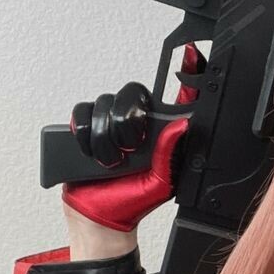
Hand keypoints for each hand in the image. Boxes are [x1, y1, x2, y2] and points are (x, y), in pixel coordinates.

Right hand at [61, 44, 203, 233]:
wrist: (98, 220)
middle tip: (129, 147)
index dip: (184, 74)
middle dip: (127, 121)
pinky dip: (83, 132)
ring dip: (105, 135)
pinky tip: (90, 152)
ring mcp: (109, 126)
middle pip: (132, 94)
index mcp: (159, 135)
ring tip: (110, 162)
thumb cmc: (131, 203)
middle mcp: (134, 125)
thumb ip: (169, 154)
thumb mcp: (160, 183)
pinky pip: (80, 114)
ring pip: (104, 103)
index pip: (174, 98)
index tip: (193, 54)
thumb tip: (182, 126)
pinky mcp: (85, 131)